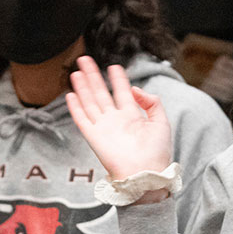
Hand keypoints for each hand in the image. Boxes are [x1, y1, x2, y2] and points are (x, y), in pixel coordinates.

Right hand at [66, 56, 173, 184]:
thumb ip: (152, 102)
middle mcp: (116, 120)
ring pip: (90, 102)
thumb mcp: (162, 122)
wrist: (146, 174)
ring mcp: (104, 128)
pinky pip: (82, 120)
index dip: (118, 79)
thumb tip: (135, 89)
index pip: (122, 92)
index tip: (114, 66)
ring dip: (82, 88)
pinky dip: (76, 108)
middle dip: (93, 76)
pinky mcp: (94, 137)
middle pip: (101, 93)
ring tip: (76, 72)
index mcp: (133, 117)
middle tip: (85, 59)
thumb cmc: (157, 153)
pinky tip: (71, 95)